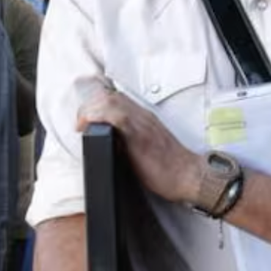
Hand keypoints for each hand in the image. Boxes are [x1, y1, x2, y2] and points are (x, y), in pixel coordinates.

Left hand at [77, 85, 203, 205]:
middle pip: (110, 96)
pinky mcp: (140, 135)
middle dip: (89, 106)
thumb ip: (131, 140)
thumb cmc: (170, 167)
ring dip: (90, 110)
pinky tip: (89, 128)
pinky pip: (116, 115)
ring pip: (110, 101)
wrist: (189, 175)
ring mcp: (142, 124)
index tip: (86, 122)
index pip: (116, 98)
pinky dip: (98, 117)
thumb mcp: (149, 148)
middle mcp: (142, 116)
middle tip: (81, 125)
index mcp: (144, 118)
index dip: (96, 105)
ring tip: (83, 125)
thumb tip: (110, 145)